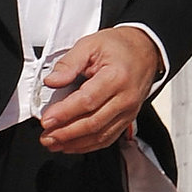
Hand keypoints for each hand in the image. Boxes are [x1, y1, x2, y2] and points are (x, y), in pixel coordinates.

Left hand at [39, 26, 160, 153]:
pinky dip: (88, 146)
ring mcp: (128, 111)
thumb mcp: (90, 45)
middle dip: (66, 133)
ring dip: (75, 143)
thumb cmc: (119, 48)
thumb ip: (69, 63)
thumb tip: (52, 81)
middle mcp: (125, 97)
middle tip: (45, 136)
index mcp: (116, 77)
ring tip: (54, 143)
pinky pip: (108, 138)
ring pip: (100, 135)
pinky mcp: (127, 118)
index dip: (65, 113)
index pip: (88, 101)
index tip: (47, 120)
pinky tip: (72, 146)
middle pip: (93, 122)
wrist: (145, 51)